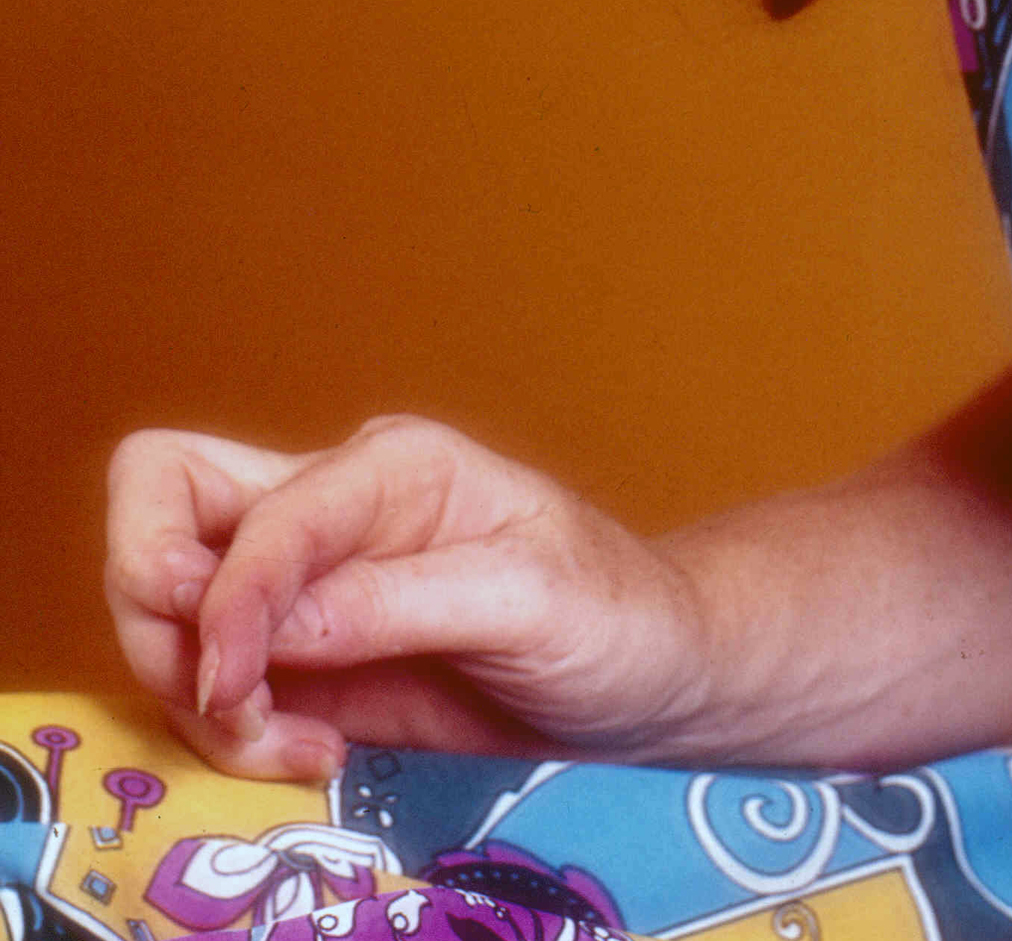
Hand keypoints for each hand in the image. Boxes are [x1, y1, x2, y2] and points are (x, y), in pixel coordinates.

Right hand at [106, 417, 708, 781]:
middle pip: (162, 502)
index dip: (227, 601)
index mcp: (394, 466)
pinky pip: (203, 678)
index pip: (257, 513)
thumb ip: (401, 604)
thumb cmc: (613, 614)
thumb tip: (271, 630)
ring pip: (167, 600)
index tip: (236, 690)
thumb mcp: (532, 601)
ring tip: (294, 745)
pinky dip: (225, 728)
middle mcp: (333, 506)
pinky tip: (312, 752)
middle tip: (230, 699)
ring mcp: (306, 579)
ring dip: (196, 691)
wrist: (645, 676)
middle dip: (159, 611)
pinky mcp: (299, 653)